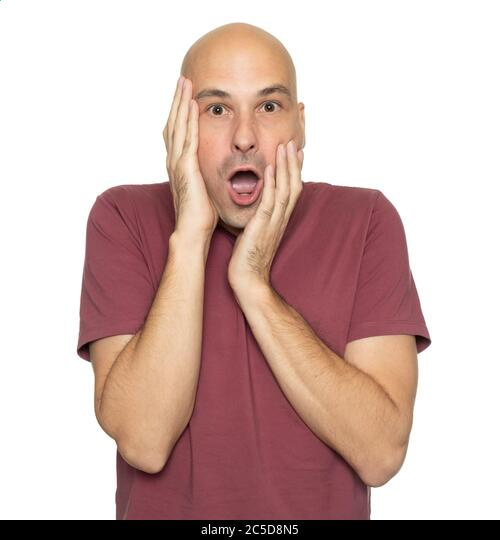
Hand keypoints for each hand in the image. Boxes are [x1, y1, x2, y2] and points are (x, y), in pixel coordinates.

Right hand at [163, 76, 218, 240]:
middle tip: (182, 79)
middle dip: (177, 100)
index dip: (179, 112)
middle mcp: (174, 161)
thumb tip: (212, 167)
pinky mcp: (186, 168)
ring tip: (185, 82)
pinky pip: (187, 138)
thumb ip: (203, 174)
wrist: (193, 231)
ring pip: (177, 126)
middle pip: (173, 123)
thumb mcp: (203, 188)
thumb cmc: (200, 215)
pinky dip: (188, 120)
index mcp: (179, 165)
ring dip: (181, 103)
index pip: (178, 132)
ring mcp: (178, 164)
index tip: (185, 95)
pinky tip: (191, 105)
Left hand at [227, 139, 303, 294]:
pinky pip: (270, 201)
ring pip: (285, 189)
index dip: (294, 171)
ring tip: (285, 146)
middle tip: (293, 142)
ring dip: (286, 166)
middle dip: (293, 163)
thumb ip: (257, 219)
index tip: (294, 153)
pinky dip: (272, 183)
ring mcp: (273, 222)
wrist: (249, 281)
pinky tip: (271, 167)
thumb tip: (253, 208)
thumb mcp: (255, 234)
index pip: (291, 191)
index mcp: (279, 220)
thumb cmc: (248, 260)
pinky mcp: (262, 226)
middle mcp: (280, 219)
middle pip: (293, 185)